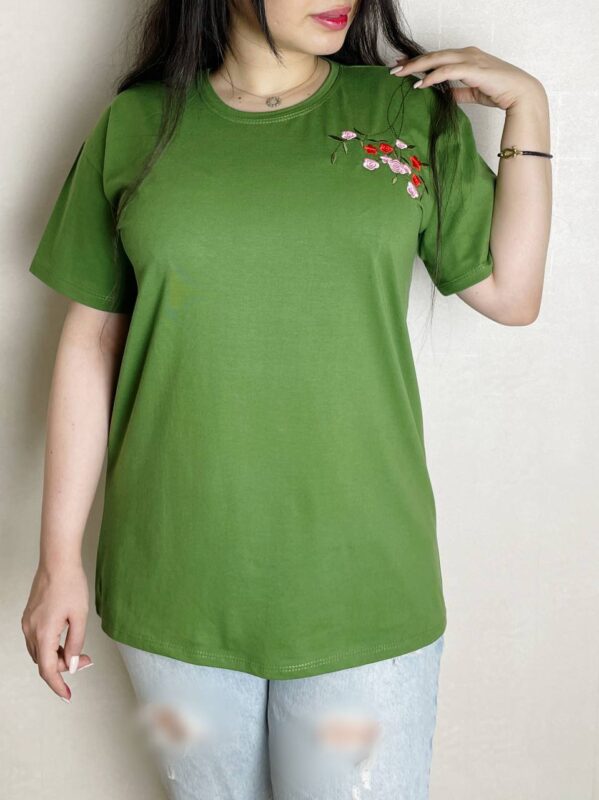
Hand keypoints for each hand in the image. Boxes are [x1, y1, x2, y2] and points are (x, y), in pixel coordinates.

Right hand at [21, 561, 92, 701]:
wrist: (57, 561)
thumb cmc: (71, 585)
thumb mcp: (80, 616)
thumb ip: (75, 644)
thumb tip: (72, 665)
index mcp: (43, 633)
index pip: (47, 669)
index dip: (58, 685)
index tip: (67, 695)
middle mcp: (30, 631)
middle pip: (44, 661)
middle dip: (64, 666)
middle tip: (87, 659)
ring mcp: (27, 623)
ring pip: (39, 652)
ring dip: (57, 656)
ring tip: (79, 650)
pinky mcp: (29, 616)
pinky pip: (37, 640)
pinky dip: (50, 646)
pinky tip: (66, 638)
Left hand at [390, 46, 546, 111]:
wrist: (521, 93)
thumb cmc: (500, 91)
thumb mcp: (473, 91)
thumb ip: (458, 91)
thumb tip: (445, 96)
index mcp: (467, 57)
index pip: (438, 57)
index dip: (419, 61)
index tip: (402, 66)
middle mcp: (467, 54)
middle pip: (433, 55)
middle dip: (412, 62)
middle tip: (393, 68)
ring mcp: (470, 59)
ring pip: (437, 59)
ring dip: (417, 67)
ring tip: (400, 75)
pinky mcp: (473, 69)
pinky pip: (447, 70)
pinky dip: (432, 77)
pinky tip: (421, 84)